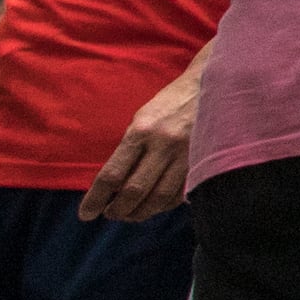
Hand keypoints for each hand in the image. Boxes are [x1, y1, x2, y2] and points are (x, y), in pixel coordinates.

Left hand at [83, 72, 200, 222]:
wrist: (213, 85)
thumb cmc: (170, 103)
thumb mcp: (142, 119)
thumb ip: (129, 150)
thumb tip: (112, 185)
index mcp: (142, 131)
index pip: (112, 175)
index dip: (95, 199)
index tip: (86, 214)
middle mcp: (164, 144)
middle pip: (135, 191)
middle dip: (118, 210)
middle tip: (110, 214)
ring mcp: (187, 153)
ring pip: (159, 197)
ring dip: (140, 212)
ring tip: (129, 214)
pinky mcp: (204, 160)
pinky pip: (181, 193)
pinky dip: (164, 205)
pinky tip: (155, 205)